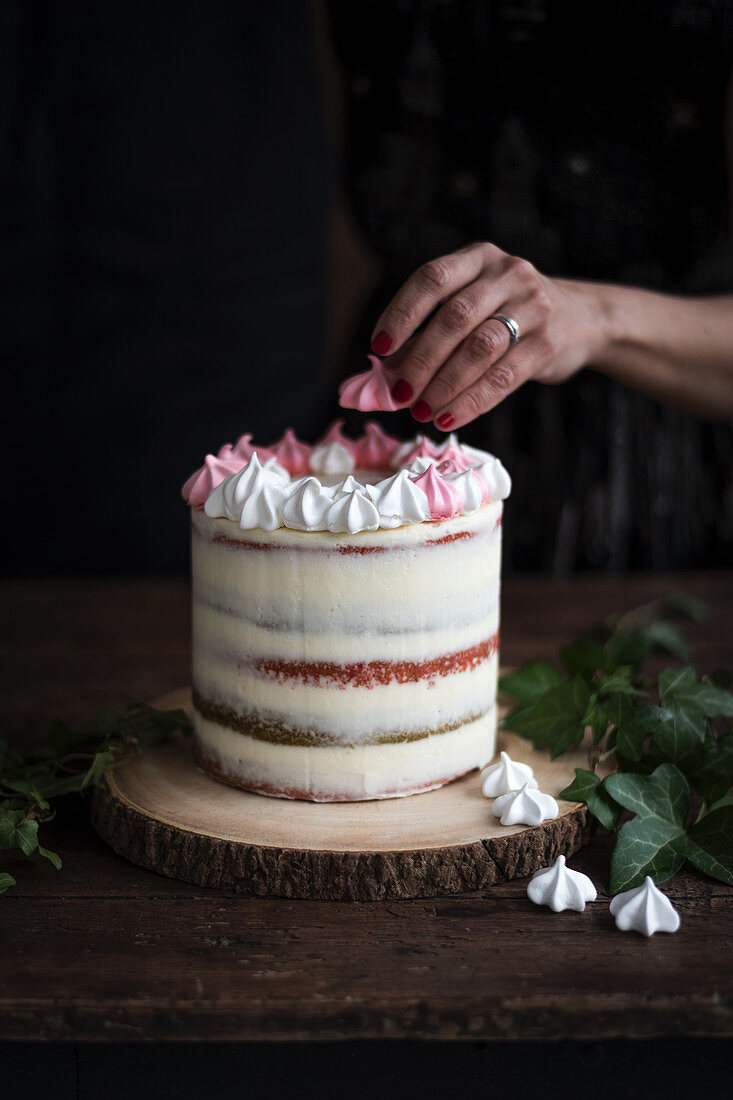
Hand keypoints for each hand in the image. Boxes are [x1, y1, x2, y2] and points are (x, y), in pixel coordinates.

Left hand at [370, 242, 608, 429]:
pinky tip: (448, 418)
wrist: (582, 319)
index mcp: (479, 257)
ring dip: (444, 384)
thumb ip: (432, 330)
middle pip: (455, 317)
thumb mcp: (474, 305)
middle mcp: (507, 274)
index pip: (432, 279)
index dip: (402, 313)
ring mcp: (533, 305)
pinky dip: (471, 401)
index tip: (378, 348)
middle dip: (421, 359)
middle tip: (399, 393)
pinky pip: (503, 376)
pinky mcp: (549, 342)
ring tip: (420, 410)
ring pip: (479, 348)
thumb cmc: (509, 315)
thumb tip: (385, 372)